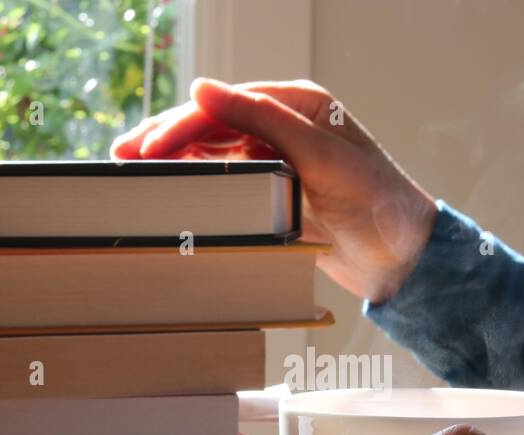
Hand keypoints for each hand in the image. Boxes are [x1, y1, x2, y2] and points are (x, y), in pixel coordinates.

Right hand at [111, 78, 436, 302]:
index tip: (146, 147)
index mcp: (297, 106)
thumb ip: (262, 118)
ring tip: (133, 171)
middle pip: (212, 125)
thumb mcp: (319, 153)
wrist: (401, 258)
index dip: (181, 123)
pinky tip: (170, 188)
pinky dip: (196, 183)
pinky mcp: (276, 195)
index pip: (225, 106)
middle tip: (122, 155)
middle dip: (165, 138)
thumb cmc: (375, 200)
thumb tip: (204, 88)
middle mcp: (284, 128)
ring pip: (213, 153)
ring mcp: (278, 162)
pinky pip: (227, 182)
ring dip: (175, 160)